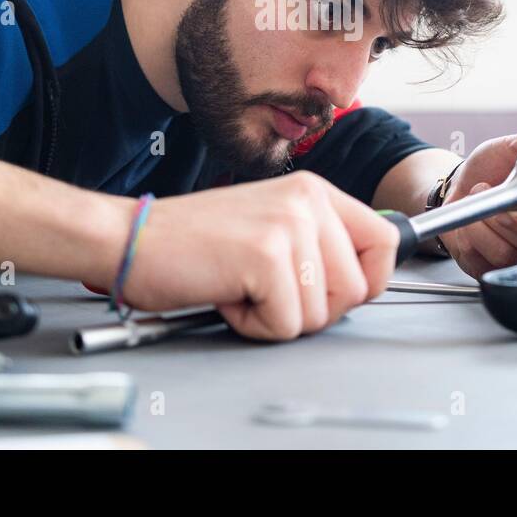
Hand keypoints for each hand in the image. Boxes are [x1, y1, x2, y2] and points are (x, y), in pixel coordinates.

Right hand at [117, 172, 398, 340]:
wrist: (130, 238)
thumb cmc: (191, 241)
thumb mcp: (269, 227)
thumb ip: (317, 244)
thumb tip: (364, 280)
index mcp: (313, 191)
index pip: (386, 240)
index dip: (367, 281)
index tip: (332, 292)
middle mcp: (307, 200)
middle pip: (357, 288)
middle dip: (314, 308)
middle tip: (266, 289)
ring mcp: (289, 225)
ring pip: (322, 313)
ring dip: (277, 317)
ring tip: (241, 286)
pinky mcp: (266, 256)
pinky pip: (287, 324)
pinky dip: (253, 325)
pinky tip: (227, 294)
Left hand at [439, 116, 516, 279]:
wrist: (461, 185)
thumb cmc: (497, 166)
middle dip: (508, 217)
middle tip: (489, 189)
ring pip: (511, 257)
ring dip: (484, 224)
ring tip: (478, 200)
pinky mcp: (502, 272)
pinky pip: (487, 266)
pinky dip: (471, 239)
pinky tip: (471, 222)